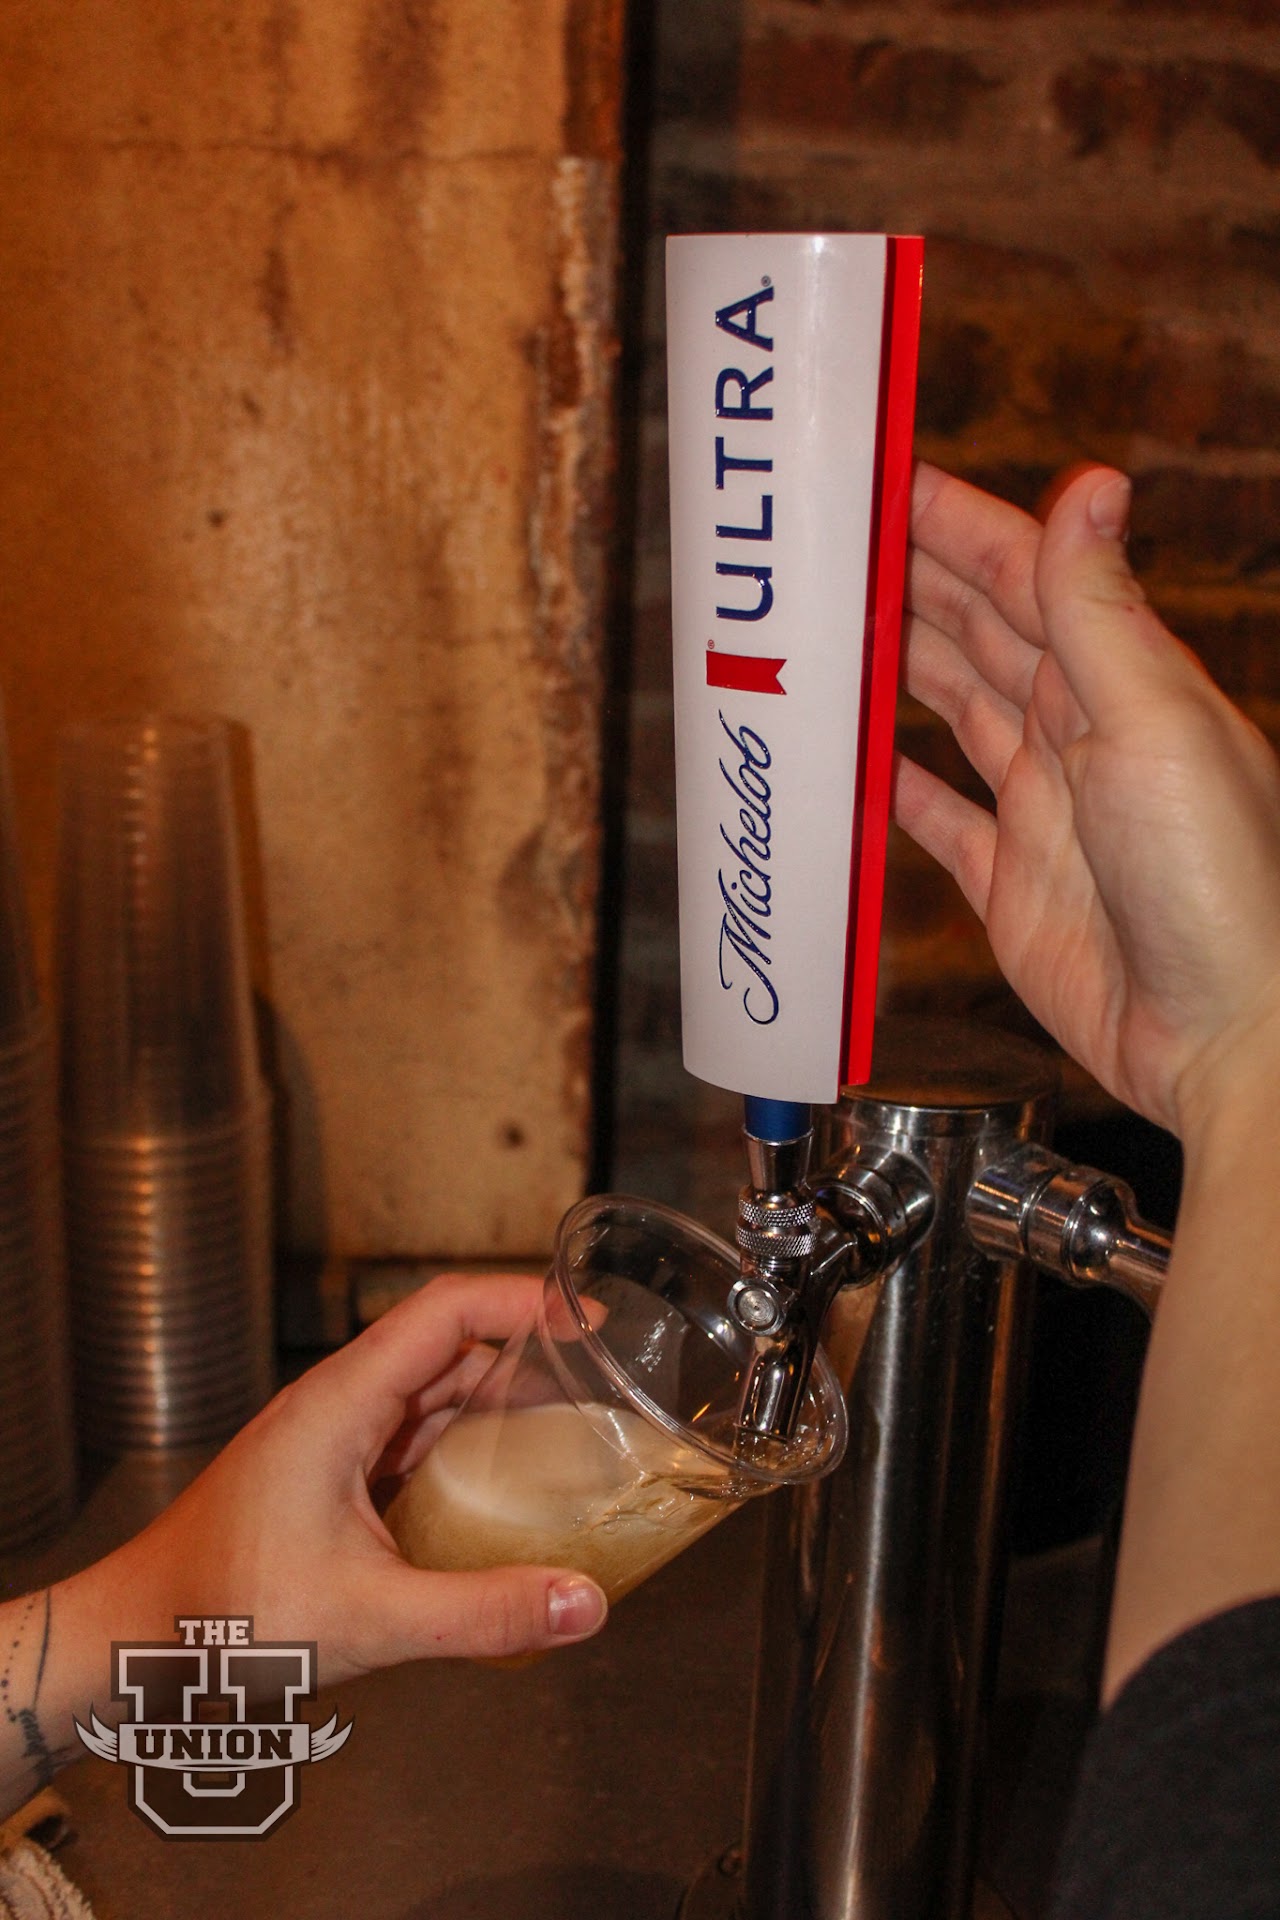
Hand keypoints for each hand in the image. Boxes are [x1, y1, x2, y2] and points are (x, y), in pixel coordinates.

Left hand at [76, 1275, 608, 1683]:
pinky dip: (466, 1456)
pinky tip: (505, 1498)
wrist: (133, 1644)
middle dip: (529, 1360)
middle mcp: (336, 1408)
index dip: (523, 1301)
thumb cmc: (221, 1619)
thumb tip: (585, 1604)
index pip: (444, 1312)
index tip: (591, 1319)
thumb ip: (481, 1613)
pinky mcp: (328, 1482)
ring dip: (500, 1410)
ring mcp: (330, 1443)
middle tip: (602, 1387)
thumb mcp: (368, 1619)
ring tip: (573, 1436)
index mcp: (339, 1403)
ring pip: (431, 1399)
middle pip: (448, 1350)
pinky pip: (412, 1446)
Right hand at [895, 461, 1279, 1138]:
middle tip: (839, 546)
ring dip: (898, 668)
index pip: (1026, 579)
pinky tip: (861, 762)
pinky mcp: (1012, 891)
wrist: (1228, 1038)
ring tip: (835, 629)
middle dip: (913, 583)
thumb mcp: (1154, 725)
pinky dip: (897, 789)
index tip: (889, 486)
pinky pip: (940, 823)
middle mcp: (1082, 739)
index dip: (957, 527)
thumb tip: (1092, 482)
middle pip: (982, 637)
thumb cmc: (1220, 887)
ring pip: (955, 715)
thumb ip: (1100, 612)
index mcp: (1122, 685)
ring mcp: (1044, 815)